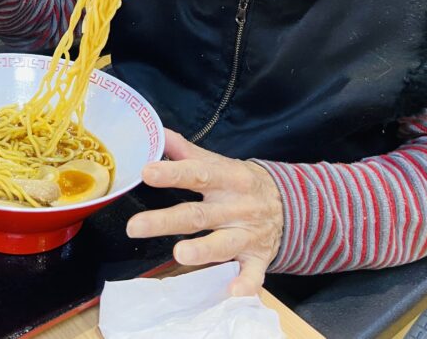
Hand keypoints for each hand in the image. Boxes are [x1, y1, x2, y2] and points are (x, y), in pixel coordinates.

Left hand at [126, 129, 283, 296]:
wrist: (292, 204)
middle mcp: (236, 207)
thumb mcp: (218, 163)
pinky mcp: (258, 258)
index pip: (197, 173)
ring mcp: (248, 234)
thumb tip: (156, 133)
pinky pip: (253, 274)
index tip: (147, 172)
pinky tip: (233, 293)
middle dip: (166, 220)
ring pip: (223, 244)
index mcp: (226, 178)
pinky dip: (245, 284)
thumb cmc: (241, 183)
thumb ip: (186, 152)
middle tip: (135, 226)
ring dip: (203, 250)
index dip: (172, 173)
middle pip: (198, 214)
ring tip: (179, 254)